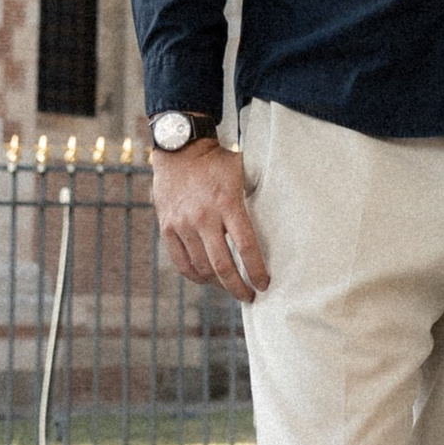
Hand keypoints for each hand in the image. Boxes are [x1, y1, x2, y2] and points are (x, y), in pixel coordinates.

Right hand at [149, 140, 268, 302]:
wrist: (179, 148)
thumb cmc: (216, 162)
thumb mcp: (241, 173)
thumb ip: (252, 199)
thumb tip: (276, 222)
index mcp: (227, 203)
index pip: (246, 246)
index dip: (256, 270)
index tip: (264, 284)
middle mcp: (203, 217)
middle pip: (223, 265)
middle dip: (238, 287)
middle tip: (249, 296)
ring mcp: (182, 224)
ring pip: (201, 268)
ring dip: (218, 284)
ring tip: (230, 288)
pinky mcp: (167, 227)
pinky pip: (181, 262)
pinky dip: (196, 276)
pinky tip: (207, 279)